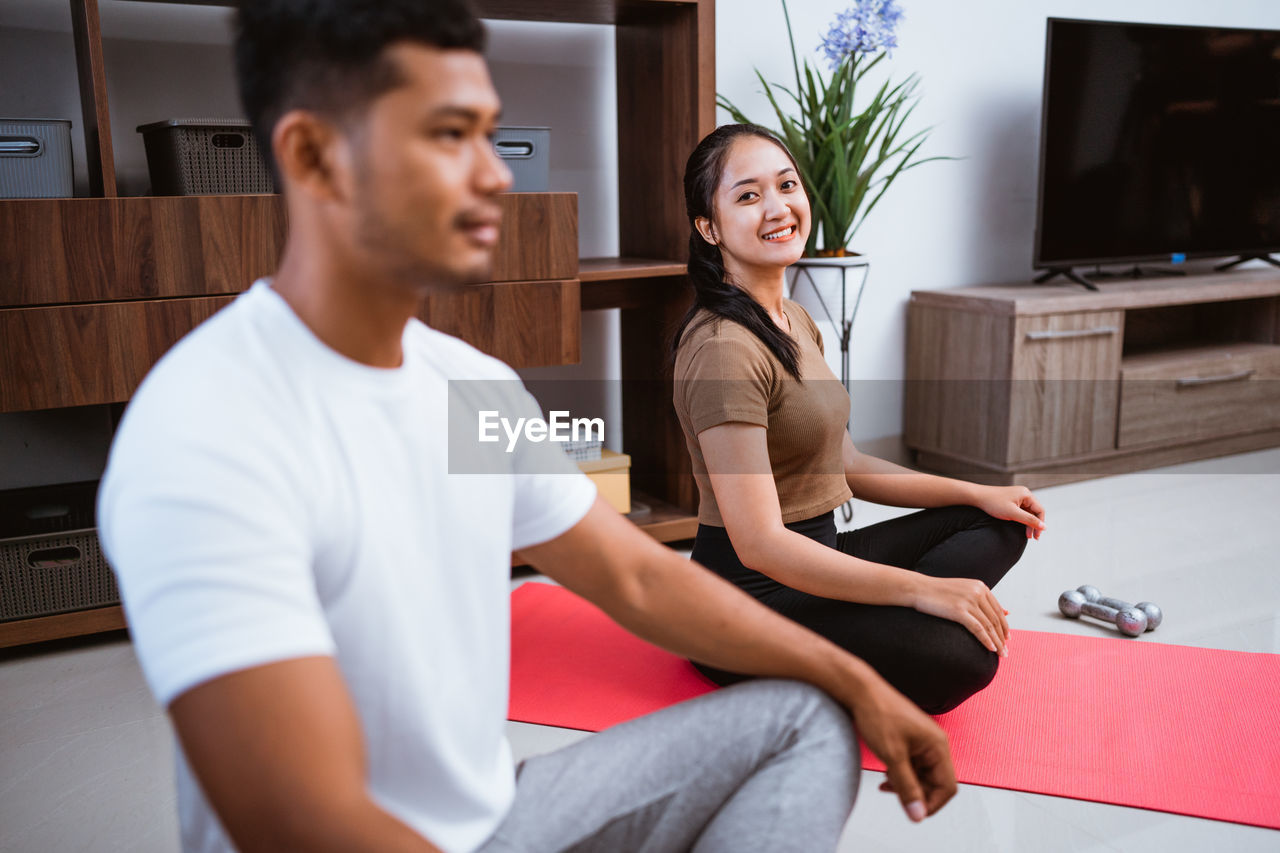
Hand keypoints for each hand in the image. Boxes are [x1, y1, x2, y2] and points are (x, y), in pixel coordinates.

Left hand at [844, 675, 956, 821]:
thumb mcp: (892, 756)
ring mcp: (922, 742)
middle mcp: (934, 744)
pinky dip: (901, 774)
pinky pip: (913, 766)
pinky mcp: (911, 741)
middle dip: (916, 793)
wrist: (861, 692)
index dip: (932, 803)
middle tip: (894, 793)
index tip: (913, 811)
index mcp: (937, 746)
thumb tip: (918, 814)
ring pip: (922, 776)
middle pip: (935, 783)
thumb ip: (907, 787)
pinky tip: (887, 773)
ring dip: (906, 784)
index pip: (948, 787)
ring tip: (887, 781)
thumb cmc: (878, 713)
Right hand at [912, 576, 1008, 656]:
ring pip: (988, 626)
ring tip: (1001, 654)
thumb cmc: (939, 592)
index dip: (1004, 626)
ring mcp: (968, 601)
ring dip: (997, 642)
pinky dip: (986, 640)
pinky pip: (978, 628)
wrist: (918, 588)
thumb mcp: (965, 590)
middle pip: (995, 619)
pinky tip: (991, 649)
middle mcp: (977, 592)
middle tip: (1006, 651)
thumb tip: (1007, 612)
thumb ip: (984, 600)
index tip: (1006, 638)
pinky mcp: (958, 610)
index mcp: (980, 586)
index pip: (997, 610)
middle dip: (1002, 637)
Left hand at [974, 485, 1044, 539]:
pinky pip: (1021, 511)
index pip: (1040, 510)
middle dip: (1034, 525)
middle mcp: (1023, 494)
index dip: (1040, 523)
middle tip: (1032, 538)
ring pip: (1028, 513)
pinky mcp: (1011, 501)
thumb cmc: (993, 503)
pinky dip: (1021, 520)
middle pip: (1034, 512)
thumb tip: (1044, 527)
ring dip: (1028, 524)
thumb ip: (1029, 520)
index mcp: (1026, 494)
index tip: (1037, 536)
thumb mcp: (1013, 514)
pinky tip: (1020, 528)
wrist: (977, 497)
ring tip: (1027, 536)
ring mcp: (1017, 497)